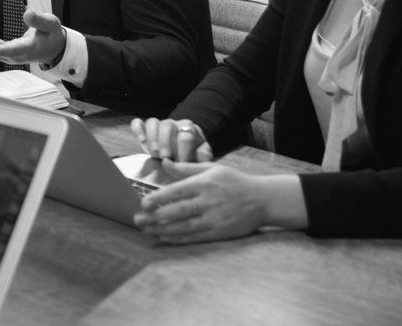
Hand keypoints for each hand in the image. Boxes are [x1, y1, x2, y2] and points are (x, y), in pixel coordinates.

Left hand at [0, 11, 66, 65]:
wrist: (53, 48)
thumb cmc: (52, 35)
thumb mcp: (51, 24)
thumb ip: (39, 20)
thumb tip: (27, 14)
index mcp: (29, 49)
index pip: (13, 51)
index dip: (0, 51)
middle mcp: (16, 55)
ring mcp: (10, 55)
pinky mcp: (6, 52)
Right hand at [130, 118, 212, 161]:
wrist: (182, 145)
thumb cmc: (191, 151)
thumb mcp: (200, 153)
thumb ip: (203, 154)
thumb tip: (205, 155)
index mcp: (188, 128)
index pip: (185, 136)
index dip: (183, 150)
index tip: (180, 164)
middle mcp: (173, 123)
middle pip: (168, 126)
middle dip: (166, 143)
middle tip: (165, 158)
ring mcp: (159, 124)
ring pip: (153, 123)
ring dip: (153, 138)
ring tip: (154, 153)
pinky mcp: (146, 128)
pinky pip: (138, 123)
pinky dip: (137, 129)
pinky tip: (141, 140)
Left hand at [134, 162, 298, 244]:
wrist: (263, 200)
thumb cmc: (235, 181)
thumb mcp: (212, 168)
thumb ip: (186, 168)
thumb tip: (165, 162)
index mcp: (205, 183)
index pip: (177, 191)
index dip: (158, 198)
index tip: (143, 203)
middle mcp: (208, 201)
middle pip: (177, 211)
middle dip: (155, 216)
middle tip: (138, 219)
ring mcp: (213, 219)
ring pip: (183, 226)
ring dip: (162, 229)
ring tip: (146, 229)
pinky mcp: (219, 232)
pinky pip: (194, 237)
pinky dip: (177, 238)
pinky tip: (164, 237)